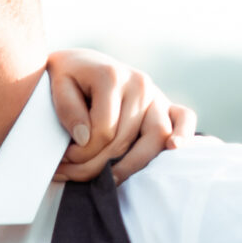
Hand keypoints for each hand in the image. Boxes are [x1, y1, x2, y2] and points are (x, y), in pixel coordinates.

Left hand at [45, 49, 196, 184]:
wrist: (81, 64)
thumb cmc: (68, 78)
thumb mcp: (57, 86)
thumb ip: (68, 109)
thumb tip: (85, 138)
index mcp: (112, 76)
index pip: (103, 131)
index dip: (81, 153)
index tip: (64, 159)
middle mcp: (139, 83)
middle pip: (125, 140)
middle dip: (96, 164)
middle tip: (73, 172)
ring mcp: (155, 94)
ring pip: (154, 138)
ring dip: (130, 165)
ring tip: (109, 178)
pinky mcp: (166, 104)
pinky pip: (185, 118)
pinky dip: (184, 134)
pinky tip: (173, 147)